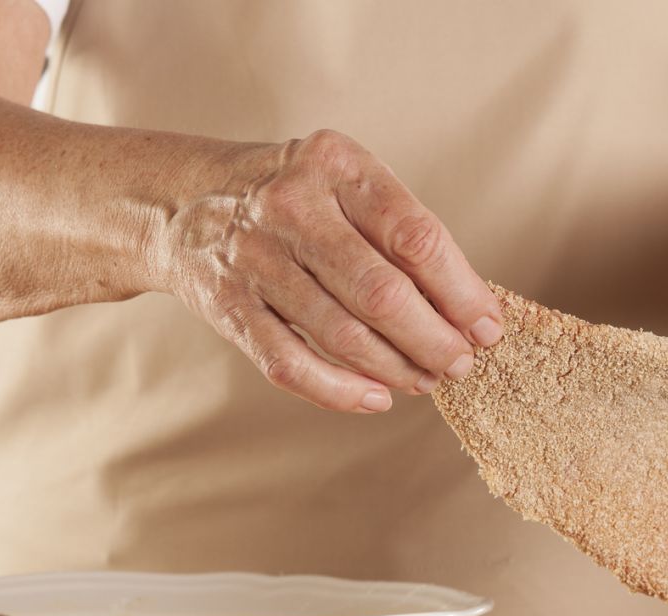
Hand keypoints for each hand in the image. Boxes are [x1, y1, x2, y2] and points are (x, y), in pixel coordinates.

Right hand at [161, 130, 502, 413]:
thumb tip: (468, 305)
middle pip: (382, 292)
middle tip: (460, 362)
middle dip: (434, 339)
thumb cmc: (290, 196)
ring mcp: (255, 257)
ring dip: (395, 368)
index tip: (486, 325)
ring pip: (341, 334)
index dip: (461, 291)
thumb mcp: (343, 182)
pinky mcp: (227, 304)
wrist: (181, 200)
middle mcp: (293, 207)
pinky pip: (290, 362)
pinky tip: (374, 398)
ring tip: (426, 380)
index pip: (416, 236)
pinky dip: (339, 391)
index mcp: (336, 165)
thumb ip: (398, 231)